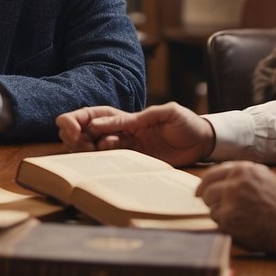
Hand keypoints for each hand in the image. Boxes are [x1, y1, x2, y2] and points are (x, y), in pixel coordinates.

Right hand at [55, 103, 214, 166]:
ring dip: (84, 149)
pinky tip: (102, 160)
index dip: (74, 120)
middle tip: (79, 142)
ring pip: (92, 148)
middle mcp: (120, 133)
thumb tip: (101, 124)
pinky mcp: (133, 162)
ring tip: (90, 150)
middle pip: (84, 132)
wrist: (204, 142)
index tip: (72, 129)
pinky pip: (109, 162)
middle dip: (73, 136)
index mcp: (124, 117)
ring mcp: (125, 149)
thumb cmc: (186, 122)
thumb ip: (134, 118)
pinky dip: (99, 161)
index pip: (90, 115)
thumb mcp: (164, 113)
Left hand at [196, 161, 275, 252]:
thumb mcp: (264, 179)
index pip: (212, 174)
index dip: (204, 184)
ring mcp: (230, 200)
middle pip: (207, 191)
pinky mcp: (228, 218)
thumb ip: (242, 176)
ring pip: (211, 206)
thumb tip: (218, 178)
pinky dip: (225, 225)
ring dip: (221, 213)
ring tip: (241, 217)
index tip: (199, 191)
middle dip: (211, 201)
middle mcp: (235, 182)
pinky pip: (216, 221)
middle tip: (223, 209)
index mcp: (243, 170)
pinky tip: (241, 225)